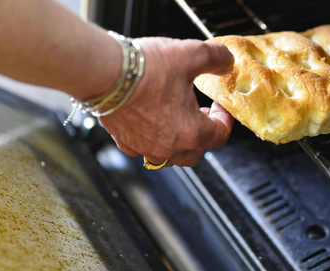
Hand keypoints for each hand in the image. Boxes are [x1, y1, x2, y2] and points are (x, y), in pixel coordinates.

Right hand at [98, 37, 234, 166]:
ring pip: (171, 156)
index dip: (226, 119)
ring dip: (180, 142)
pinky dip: (152, 141)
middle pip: (197, 153)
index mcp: (191, 132)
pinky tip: (150, 124)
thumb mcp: (191, 55)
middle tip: (203, 115)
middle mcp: (169, 147)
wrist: (104, 73)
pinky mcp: (125, 141)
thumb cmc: (145, 69)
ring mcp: (146, 147)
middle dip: (205, 135)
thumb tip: (226, 62)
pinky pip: (143, 149)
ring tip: (178, 119)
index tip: (221, 106)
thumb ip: (216, 59)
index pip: (220, 135)